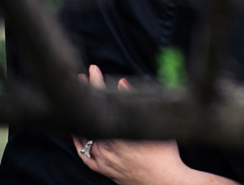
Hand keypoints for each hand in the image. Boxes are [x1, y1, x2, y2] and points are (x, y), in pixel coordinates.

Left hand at [73, 65, 183, 184]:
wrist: (164, 180)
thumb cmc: (165, 152)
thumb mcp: (155, 123)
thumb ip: (138, 102)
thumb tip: (122, 83)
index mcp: (119, 130)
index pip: (102, 100)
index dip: (95, 83)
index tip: (92, 70)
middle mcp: (106, 144)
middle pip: (91, 113)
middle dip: (87, 94)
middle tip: (82, 79)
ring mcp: (102, 158)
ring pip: (83, 133)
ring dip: (81, 114)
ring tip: (80, 101)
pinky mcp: (103, 169)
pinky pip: (84, 155)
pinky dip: (79, 142)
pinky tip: (78, 134)